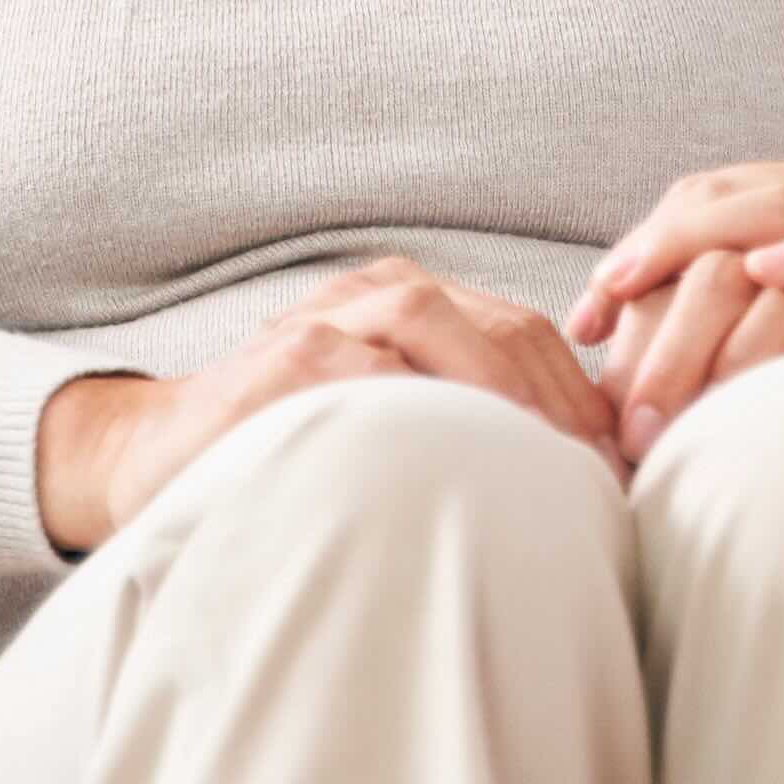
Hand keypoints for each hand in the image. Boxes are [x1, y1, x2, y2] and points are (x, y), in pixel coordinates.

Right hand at [32, 258, 616, 551]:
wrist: (154, 461)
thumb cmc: (289, 455)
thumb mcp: (387, 427)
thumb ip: (463, 426)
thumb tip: (584, 486)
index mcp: (412, 307)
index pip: (529, 333)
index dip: (585, 396)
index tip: (629, 467)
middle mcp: (373, 297)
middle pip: (499, 323)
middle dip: (563, 399)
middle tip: (606, 479)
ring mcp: (322, 321)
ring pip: (435, 322)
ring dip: (503, 392)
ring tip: (548, 464)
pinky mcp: (279, 362)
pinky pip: (357, 370)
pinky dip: (412, 407)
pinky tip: (453, 460)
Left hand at [576, 156, 783, 492]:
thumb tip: (685, 384)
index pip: (708, 204)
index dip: (637, 251)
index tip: (583, 321)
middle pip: (723, 198)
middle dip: (646, 252)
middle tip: (588, 313)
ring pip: (776, 214)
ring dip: (698, 259)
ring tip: (633, 295)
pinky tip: (761, 275)